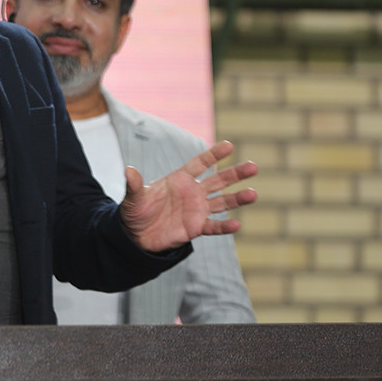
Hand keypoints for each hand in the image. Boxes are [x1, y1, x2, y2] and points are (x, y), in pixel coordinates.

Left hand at [120, 140, 257, 252]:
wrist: (136, 235)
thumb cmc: (135, 211)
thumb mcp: (133, 198)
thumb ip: (135, 185)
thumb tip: (128, 170)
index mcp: (179, 179)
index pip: (200, 164)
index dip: (213, 155)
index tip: (229, 145)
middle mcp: (192, 192)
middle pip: (218, 180)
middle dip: (235, 173)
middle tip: (253, 167)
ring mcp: (196, 210)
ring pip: (222, 202)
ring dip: (237, 198)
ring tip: (253, 194)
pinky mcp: (196, 227)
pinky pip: (214, 226)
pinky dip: (224, 226)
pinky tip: (237, 225)